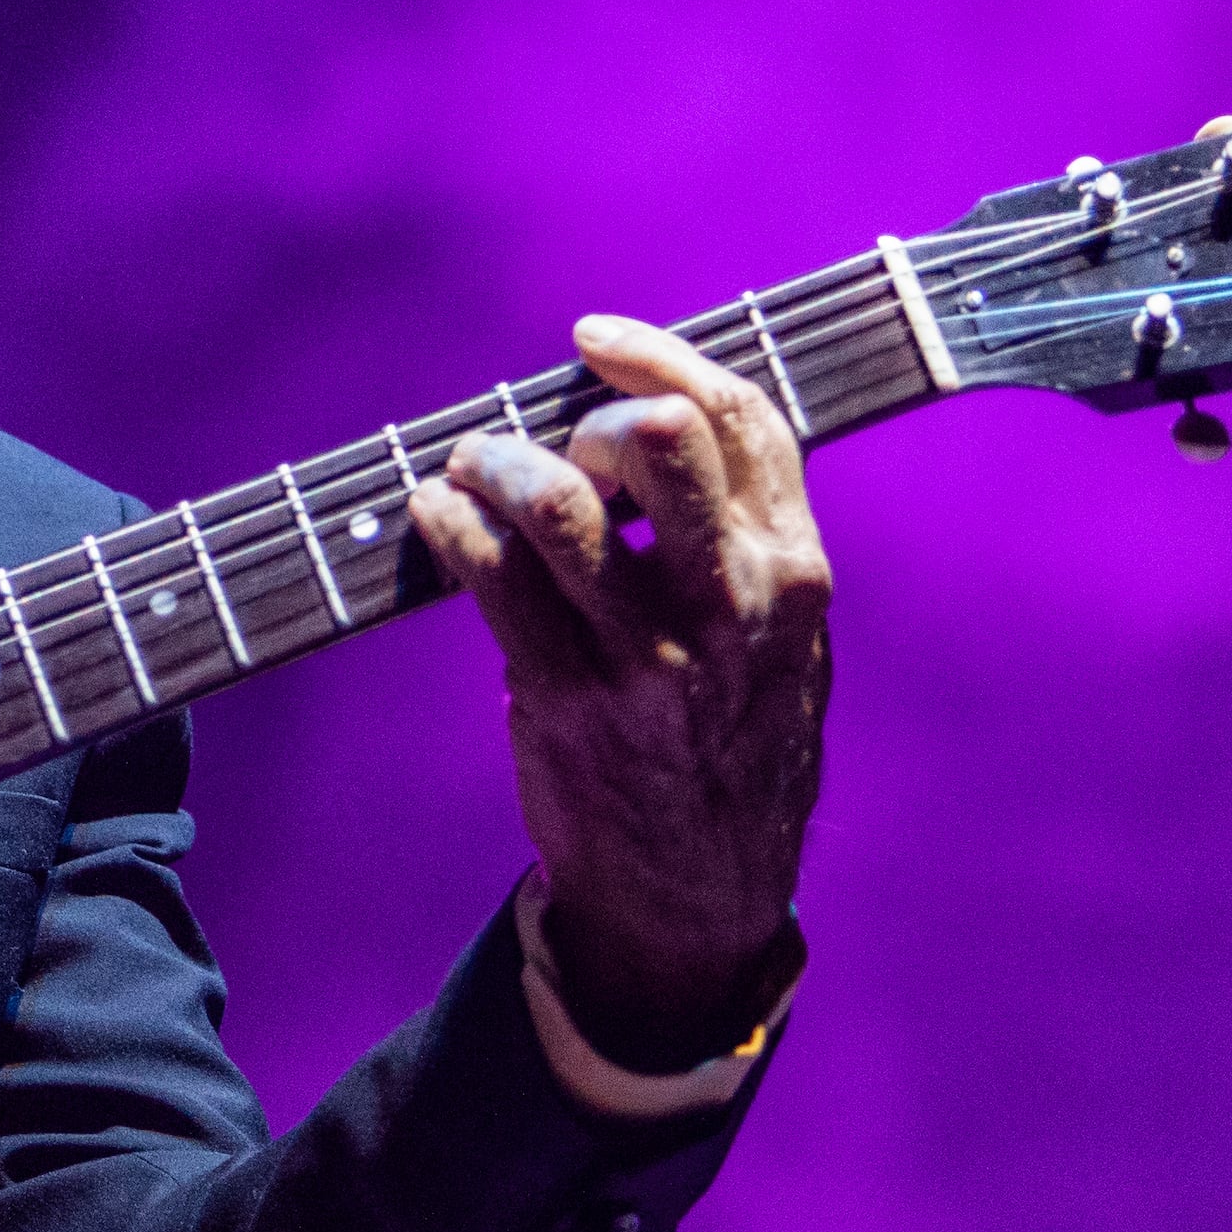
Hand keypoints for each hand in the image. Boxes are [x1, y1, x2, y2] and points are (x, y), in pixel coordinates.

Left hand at [404, 314, 833, 1063]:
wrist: (702, 893)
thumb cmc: (730, 740)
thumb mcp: (778, 635)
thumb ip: (739, 535)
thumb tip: (644, 418)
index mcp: (793, 571)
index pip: (740, 418)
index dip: (656, 356)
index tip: (592, 339)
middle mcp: (733, 602)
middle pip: (659, 440)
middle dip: (583, 420)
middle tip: (549, 451)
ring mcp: (650, 652)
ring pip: (562, 505)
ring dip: (498, 464)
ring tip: (473, 470)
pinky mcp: (570, 696)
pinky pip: (494, 576)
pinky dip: (453, 524)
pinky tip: (438, 514)